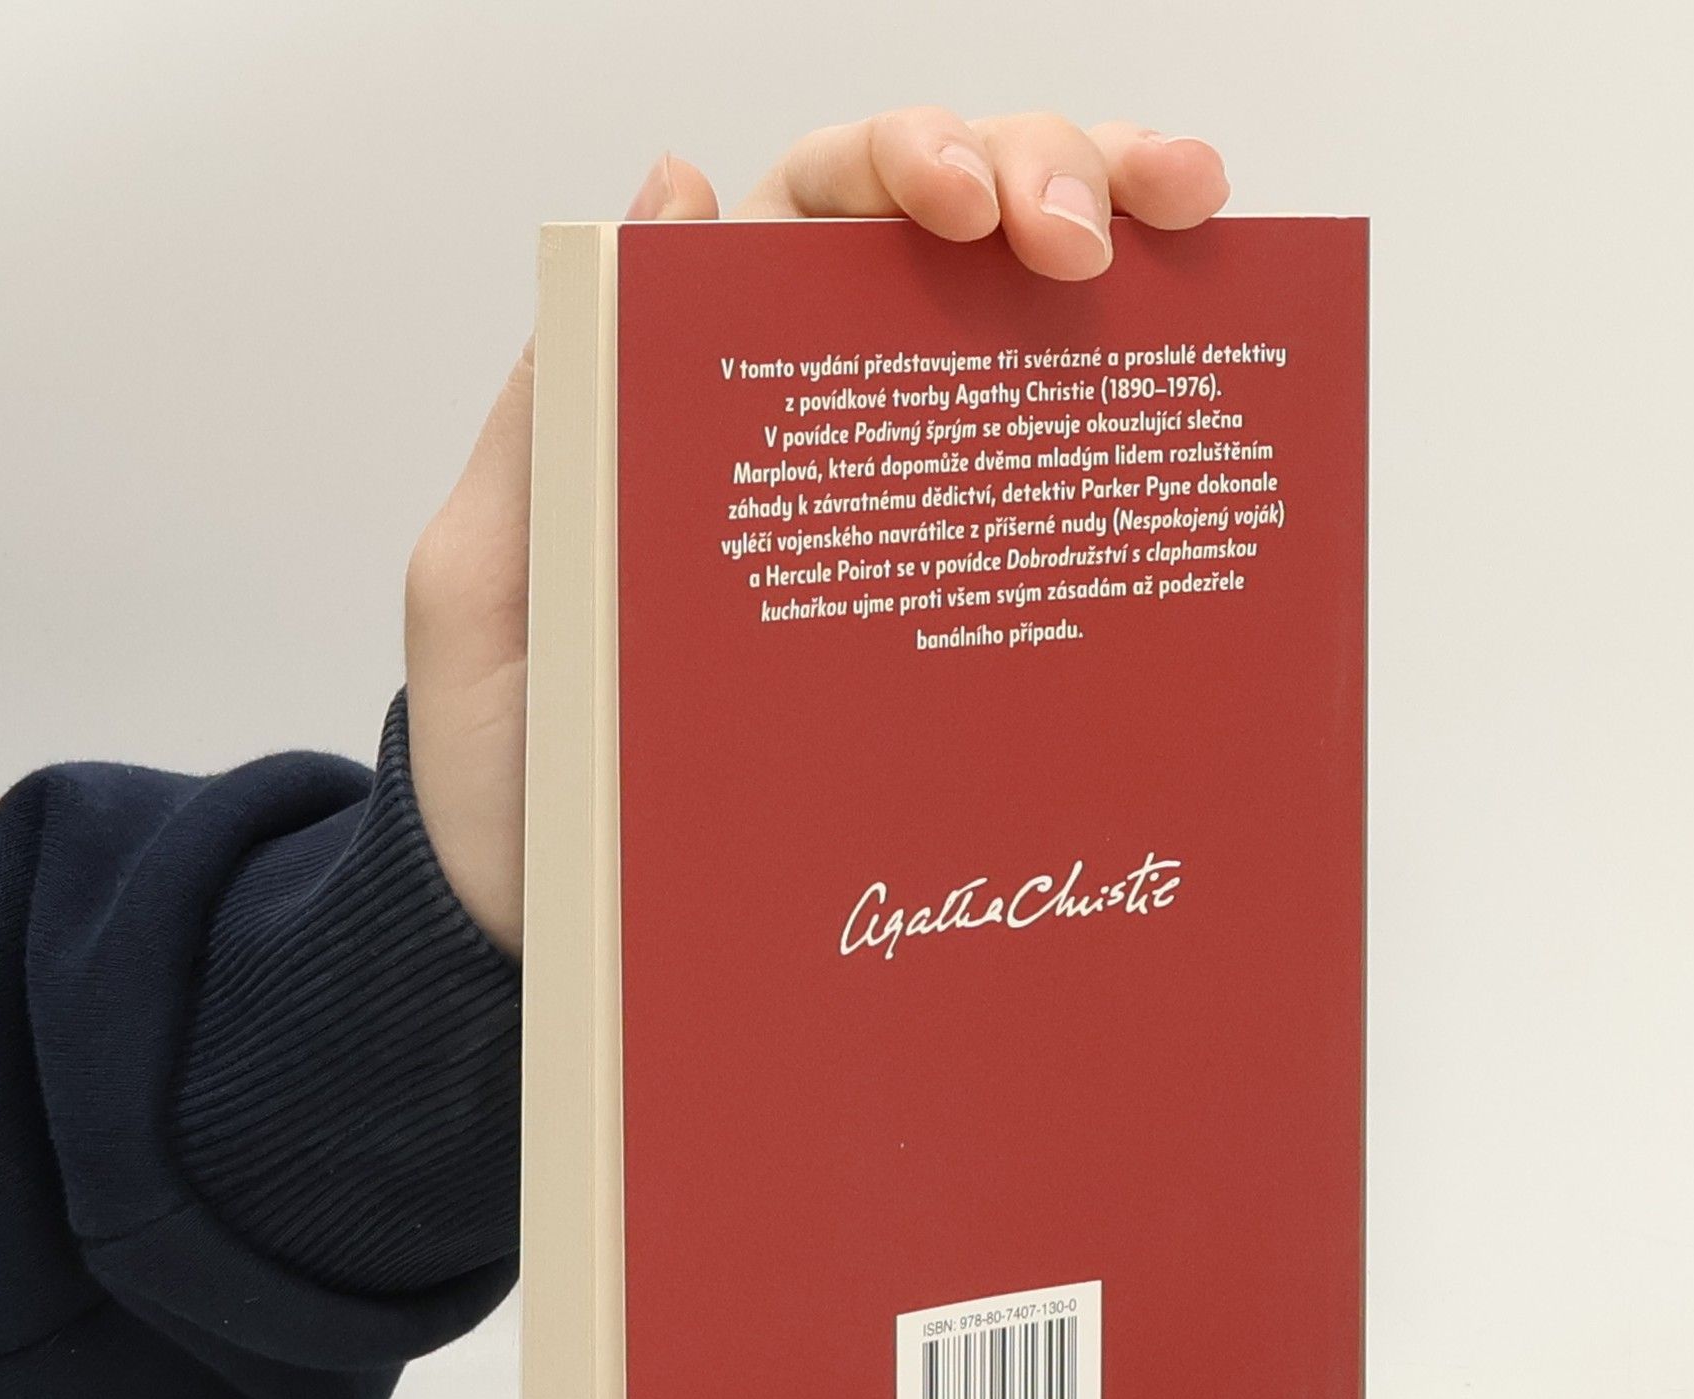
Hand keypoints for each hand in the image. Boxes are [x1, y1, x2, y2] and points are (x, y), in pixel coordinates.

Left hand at [404, 110, 1229, 955]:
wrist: (576, 943)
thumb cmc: (518, 776)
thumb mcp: (491, 582)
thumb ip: (553, 408)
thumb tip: (673, 190)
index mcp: (696, 385)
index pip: (816, 210)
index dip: (906, 160)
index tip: (966, 206)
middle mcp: (817, 431)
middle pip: (951, 240)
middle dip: (1046, 179)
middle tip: (1094, 244)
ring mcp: (905, 522)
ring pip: (1029, 335)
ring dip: (1126, 252)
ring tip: (1192, 236)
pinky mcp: (962, 619)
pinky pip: (1058, 498)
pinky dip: (1140, 418)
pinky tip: (1201, 388)